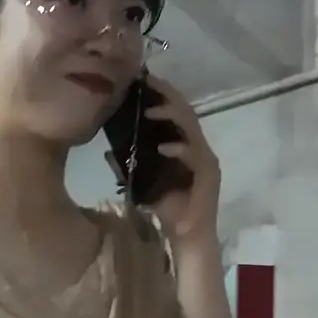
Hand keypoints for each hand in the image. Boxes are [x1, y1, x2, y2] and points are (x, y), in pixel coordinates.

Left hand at [140, 72, 221, 248]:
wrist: (185, 238)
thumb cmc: (165, 207)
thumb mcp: (141, 180)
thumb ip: (129, 163)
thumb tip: (109, 148)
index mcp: (182, 143)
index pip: (174, 110)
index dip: (160, 93)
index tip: (140, 79)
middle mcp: (197, 146)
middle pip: (185, 111)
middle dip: (167, 95)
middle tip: (147, 82)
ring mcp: (205, 160)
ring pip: (192, 128)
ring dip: (172, 116)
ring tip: (151, 109)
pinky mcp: (209, 176)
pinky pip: (196, 156)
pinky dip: (180, 149)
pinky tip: (164, 146)